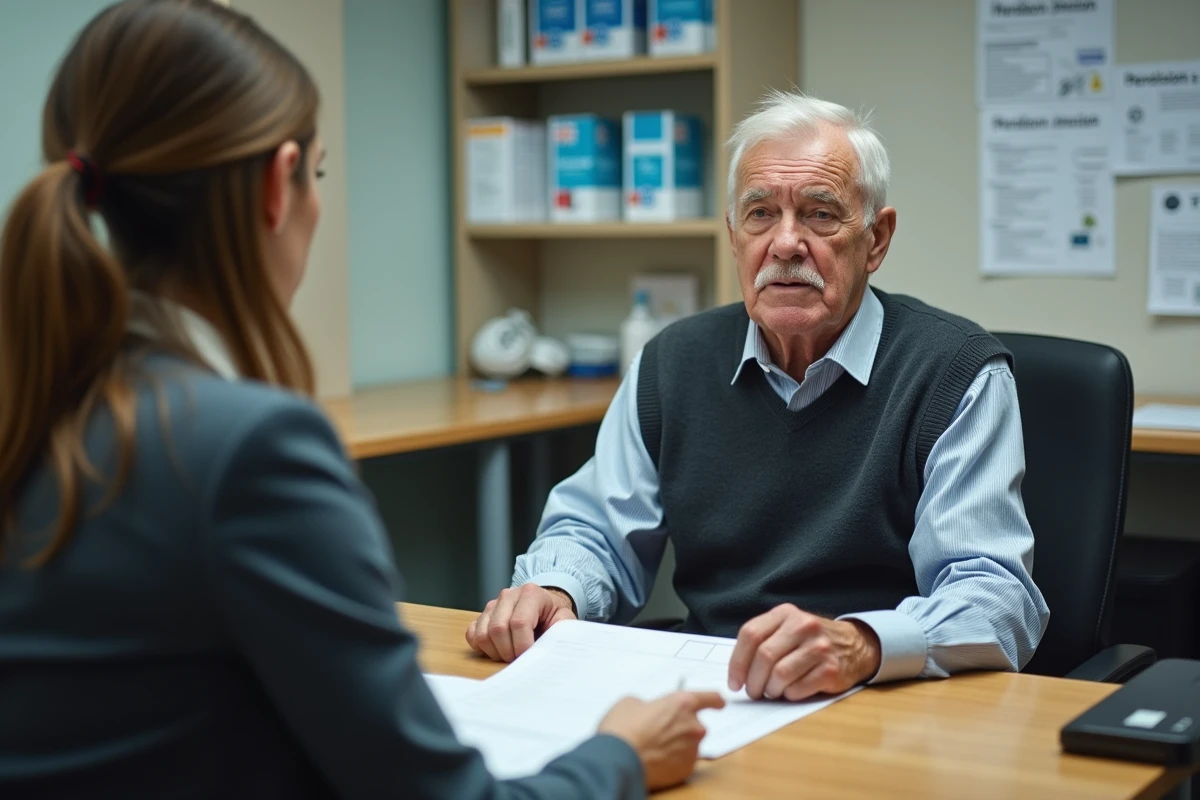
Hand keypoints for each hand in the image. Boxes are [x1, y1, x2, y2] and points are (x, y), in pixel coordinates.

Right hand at [465, 584, 575, 661]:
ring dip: (495, 652)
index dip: (523, 646)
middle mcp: (508, 596)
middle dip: (508, 651)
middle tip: (519, 658)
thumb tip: (555, 647)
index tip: (530, 656)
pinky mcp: (481, 616)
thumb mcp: (565, 619)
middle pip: (498, 629)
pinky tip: (498, 649)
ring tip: (510, 654)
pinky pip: (472, 635)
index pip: (519, 623)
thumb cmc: (553, 615)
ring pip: (482, 634)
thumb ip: (563, 630)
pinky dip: (482, 648)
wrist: (543, 606)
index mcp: (530, 593)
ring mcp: (492, 605)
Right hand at [598, 691, 725, 790]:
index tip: (718, 702)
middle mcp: (693, 727)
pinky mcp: (685, 770)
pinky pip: (682, 762)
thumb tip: (650, 711)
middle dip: (682, 727)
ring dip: (676, 745)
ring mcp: (692, 751)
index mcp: (683, 704)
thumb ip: (649, 703)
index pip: (710, 698)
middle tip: (660, 730)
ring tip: (652, 747)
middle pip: (695, 725)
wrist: (617, 759)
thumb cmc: (623, 729)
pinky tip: (654, 760)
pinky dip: (672, 761)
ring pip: (688, 745)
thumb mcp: (631, 702)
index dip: (714, 700)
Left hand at [727, 603, 880, 700]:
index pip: (751, 634)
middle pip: (764, 656)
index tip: (734, 682)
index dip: (737, 662)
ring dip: (771, 690)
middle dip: (753, 681)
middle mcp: (803, 625)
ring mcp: (819, 647)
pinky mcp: (831, 669)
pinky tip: (792, 691)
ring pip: (780, 674)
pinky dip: (789, 695)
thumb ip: (762, 640)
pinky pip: (798, 689)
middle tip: (753, 692)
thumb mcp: (787, 628)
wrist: (854, 646)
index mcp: (786, 613)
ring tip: (772, 691)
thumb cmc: (809, 641)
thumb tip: (736, 672)